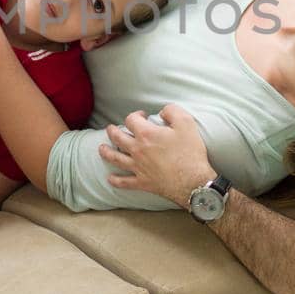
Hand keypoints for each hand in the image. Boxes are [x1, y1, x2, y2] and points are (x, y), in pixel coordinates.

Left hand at [97, 104, 214, 207]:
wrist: (193, 181)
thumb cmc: (190, 152)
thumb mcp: (186, 123)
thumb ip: (172, 111)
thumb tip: (163, 111)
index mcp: (146, 134)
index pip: (131, 120)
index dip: (135, 115)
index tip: (142, 116)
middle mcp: (137, 150)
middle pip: (117, 138)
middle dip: (112, 131)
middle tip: (110, 129)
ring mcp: (138, 167)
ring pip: (115, 159)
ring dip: (106, 153)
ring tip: (101, 149)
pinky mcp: (142, 182)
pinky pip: (124, 182)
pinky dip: (116, 180)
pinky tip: (110, 178)